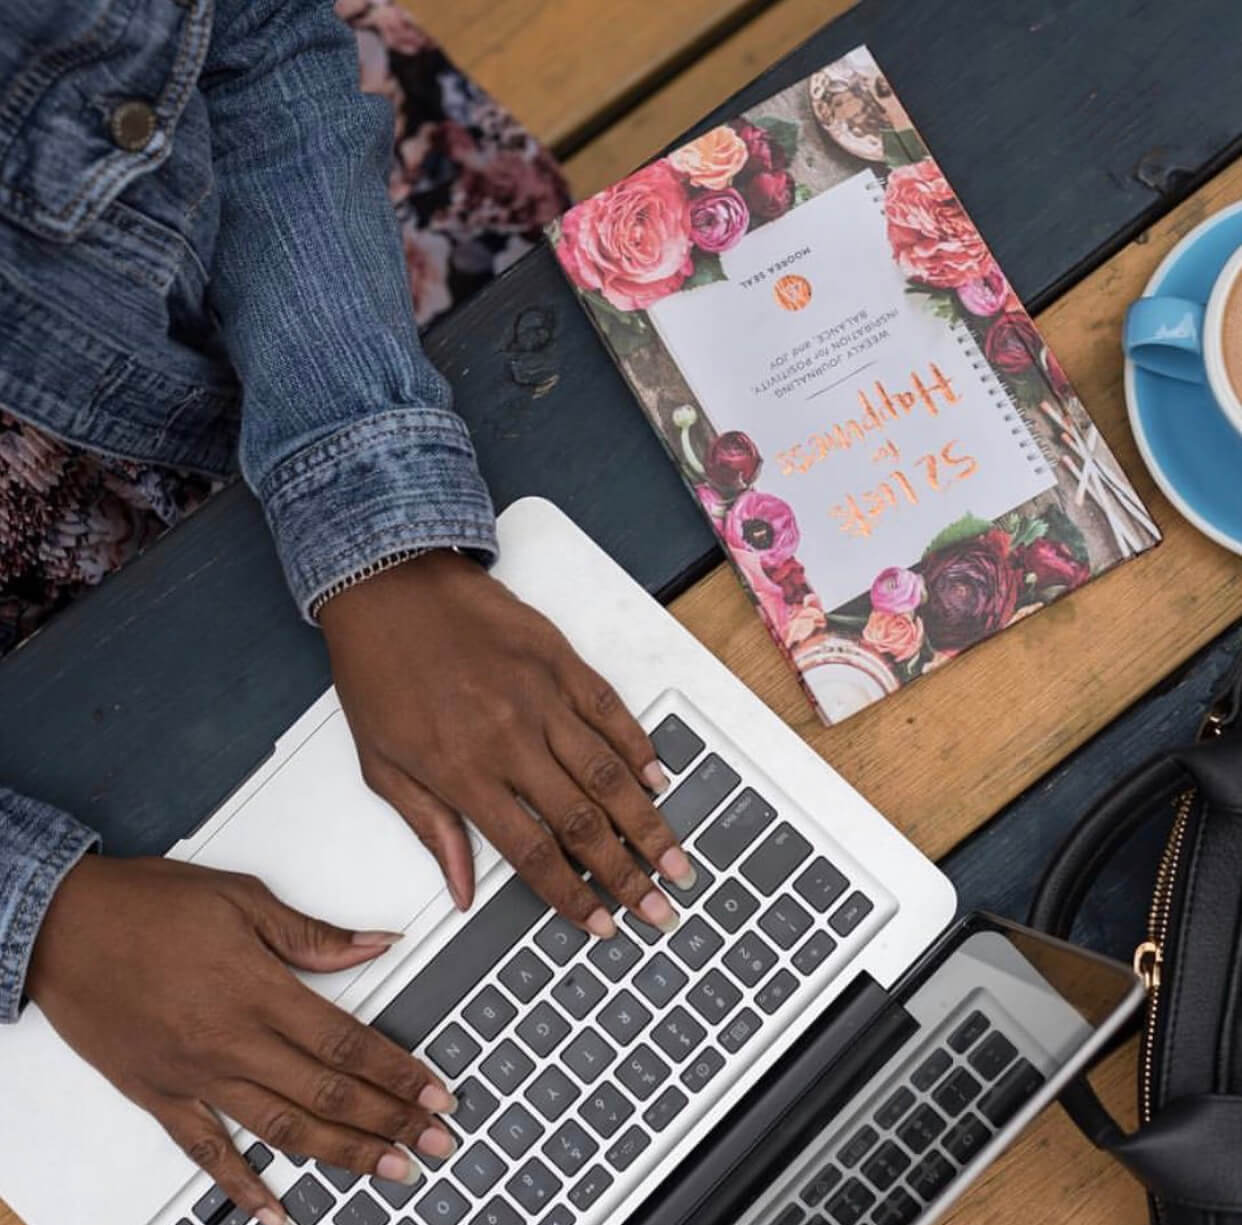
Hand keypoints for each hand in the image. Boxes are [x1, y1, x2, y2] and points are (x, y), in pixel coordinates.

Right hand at [27, 856, 456, 1223]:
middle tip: (434, 1144)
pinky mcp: (157, 1094)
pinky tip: (273, 1212)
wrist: (62, 926)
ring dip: (339, 1155)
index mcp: (259, 990)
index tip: (437, 1093)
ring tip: (386, 1173)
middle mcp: (231, 1042)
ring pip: (279, 1129)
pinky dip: (241, 1185)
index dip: (398, 1073)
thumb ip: (313, 934)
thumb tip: (377, 943)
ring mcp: (194, 1075)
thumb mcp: (241, 899)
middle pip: (325, 1095)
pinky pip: (205, 1149)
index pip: (347, 1044)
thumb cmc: (149, 904)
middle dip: (388, 1122)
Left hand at [319, 549, 693, 933]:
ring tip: (676, 859)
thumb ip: (430, 828)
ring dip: (648, 823)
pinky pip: (610, 711)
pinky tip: (657, 779)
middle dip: (627, 874)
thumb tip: (462, 891)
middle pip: (583, 822)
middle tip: (660, 908)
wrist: (386, 583)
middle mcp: (510, 739)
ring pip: (608, 773)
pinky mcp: (559, 659)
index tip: (600, 924)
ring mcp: (541, 696)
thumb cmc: (376, 670)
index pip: (532, 854)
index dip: (572, 898)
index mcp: (463, 772)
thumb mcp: (380, 763)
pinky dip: (638, 747)